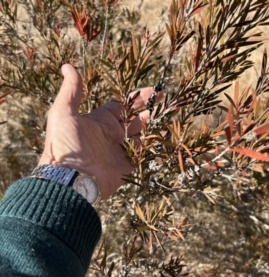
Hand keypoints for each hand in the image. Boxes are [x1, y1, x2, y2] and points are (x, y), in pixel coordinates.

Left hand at [39, 64, 159, 198]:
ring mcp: (120, 149)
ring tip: (167, 112)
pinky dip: (150, 145)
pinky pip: (141, 153)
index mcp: (100, 120)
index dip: (136, 97)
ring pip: (140, 134)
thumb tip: (67, 66)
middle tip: (163, 98)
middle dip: (148, 107)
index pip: (122, 105)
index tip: (152, 90)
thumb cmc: (66, 145)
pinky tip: (163, 134)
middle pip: (134, 117)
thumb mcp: (63, 114)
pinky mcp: (126, 165)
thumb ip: (71, 92)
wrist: (70, 179)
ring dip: (153, 124)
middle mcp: (112, 134)